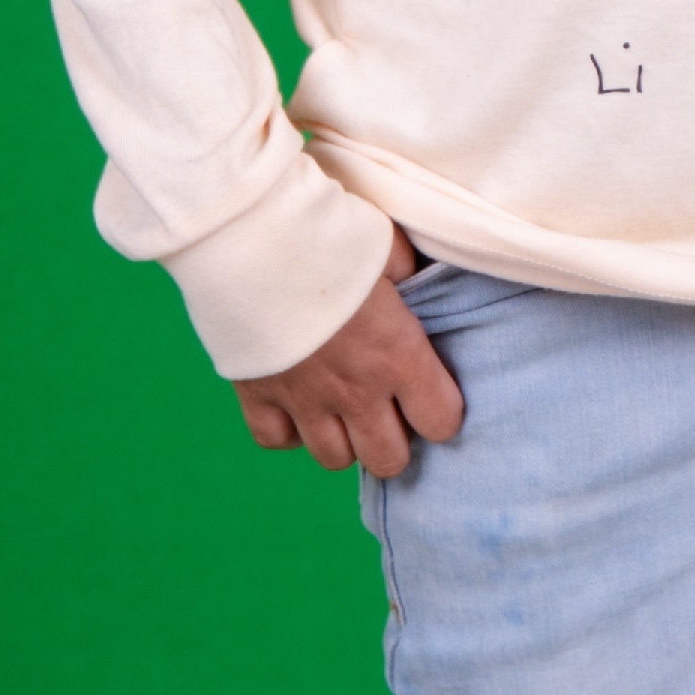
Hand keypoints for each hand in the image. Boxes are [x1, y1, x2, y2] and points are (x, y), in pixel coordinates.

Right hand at [232, 220, 464, 471]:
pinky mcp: (256, 396)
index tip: (430, 391)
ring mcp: (303, 401)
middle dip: (394, 439)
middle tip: (386, 406)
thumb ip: (408, 273)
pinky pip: (276, 440)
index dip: (440, 410)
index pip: (441, 422)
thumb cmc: (328, 234)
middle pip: (389, 460)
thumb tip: (415, 281)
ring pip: (334, 459)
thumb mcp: (388, 245)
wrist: (252, 239)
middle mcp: (355, 391)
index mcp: (397, 355)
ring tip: (341, 406)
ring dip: (343, 438)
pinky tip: (294, 402)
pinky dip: (287, 429)